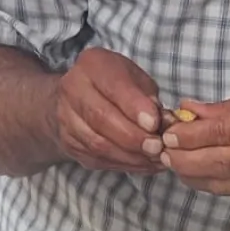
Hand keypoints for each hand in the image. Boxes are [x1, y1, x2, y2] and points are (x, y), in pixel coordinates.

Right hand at [51, 48, 162, 174]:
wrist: (75, 97)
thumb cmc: (113, 83)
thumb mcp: (134, 77)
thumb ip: (148, 96)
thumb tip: (163, 122)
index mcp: (92, 65)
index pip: (112, 86)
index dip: (134, 107)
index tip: (154, 123)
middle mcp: (72, 89)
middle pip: (101, 118)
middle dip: (133, 137)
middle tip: (157, 147)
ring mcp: (66, 119)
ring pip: (97, 144)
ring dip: (130, 155)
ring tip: (154, 158)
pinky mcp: (69, 144)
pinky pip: (96, 159)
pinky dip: (124, 164)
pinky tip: (143, 164)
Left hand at [159, 84, 229, 195]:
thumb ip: (227, 108)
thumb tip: (188, 112)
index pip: (224, 132)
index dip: (191, 136)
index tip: (169, 133)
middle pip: (220, 163)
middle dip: (184, 160)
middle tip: (162, 152)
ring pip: (224, 184)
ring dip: (193, 175)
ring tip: (173, 163)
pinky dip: (211, 183)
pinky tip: (196, 173)